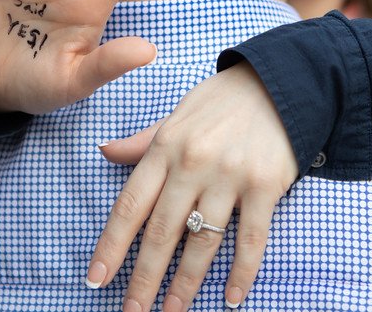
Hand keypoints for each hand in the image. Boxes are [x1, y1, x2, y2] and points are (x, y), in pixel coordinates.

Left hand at [88, 62, 298, 309]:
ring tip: (172, 311)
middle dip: (144, 278)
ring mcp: (229, 175)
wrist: (275, 83)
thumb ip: (142, 141)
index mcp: (165, 146)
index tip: (96, 279)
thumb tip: (106, 152)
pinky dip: (241, 273)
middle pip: (162, 232)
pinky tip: (230, 299)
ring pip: (203, 242)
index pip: (130, 205)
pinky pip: (251, 239)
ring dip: (186, 283)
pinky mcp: (265, 186)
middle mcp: (192, 163)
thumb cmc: (219, 102)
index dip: (111, 246)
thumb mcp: (175, 115)